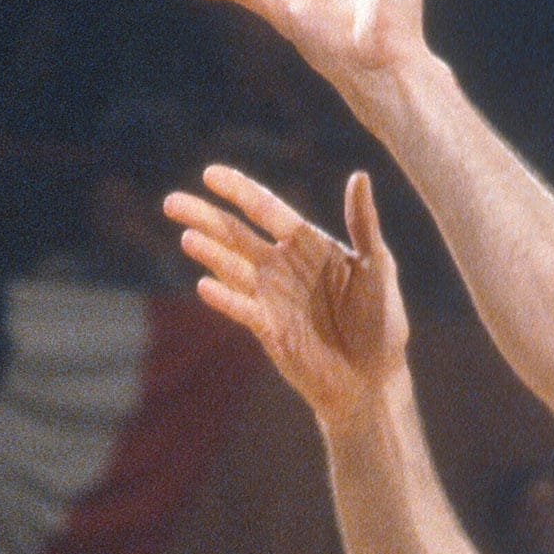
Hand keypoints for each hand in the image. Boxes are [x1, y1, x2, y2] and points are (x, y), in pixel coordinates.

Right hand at [166, 166, 408, 431]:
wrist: (371, 378)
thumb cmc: (382, 323)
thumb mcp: (378, 267)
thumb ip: (363, 224)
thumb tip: (360, 176)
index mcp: (310, 244)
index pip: (267, 209)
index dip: (239, 191)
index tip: (210, 174)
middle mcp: (284, 266)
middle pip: (237, 234)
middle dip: (205, 217)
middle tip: (171, 202)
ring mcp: (272, 296)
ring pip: (231, 267)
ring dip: (210, 252)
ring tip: (187, 237)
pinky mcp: (266, 328)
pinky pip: (240, 308)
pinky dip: (224, 297)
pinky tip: (205, 285)